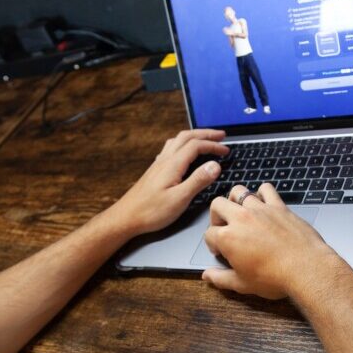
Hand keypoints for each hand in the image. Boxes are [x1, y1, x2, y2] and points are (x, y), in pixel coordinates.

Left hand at [111, 129, 227, 235]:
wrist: (126, 218)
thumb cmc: (151, 212)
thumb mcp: (180, 199)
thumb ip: (198, 180)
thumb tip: (215, 165)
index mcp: (173, 165)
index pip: (196, 146)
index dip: (213, 145)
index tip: (226, 151)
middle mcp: (165, 160)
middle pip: (186, 137)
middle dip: (205, 134)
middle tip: (221, 135)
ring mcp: (158, 164)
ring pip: (177, 141)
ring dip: (193, 137)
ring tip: (205, 139)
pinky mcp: (155, 171)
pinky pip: (170, 149)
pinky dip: (182, 145)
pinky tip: (183, 153)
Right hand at [202, 184, 341, 299]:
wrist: (306, 269)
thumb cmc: (275, 278)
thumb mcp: (243, 284)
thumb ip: (220, 278)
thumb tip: (207, 276)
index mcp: (228, 238)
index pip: (209, 234)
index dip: (212, 243)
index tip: (219, 250)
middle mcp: (241, 219)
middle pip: (217, 205)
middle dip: (216, 216)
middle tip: (224, 227)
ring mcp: (260, 210)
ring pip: (239, 192)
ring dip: (235, 200)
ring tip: (239, 211)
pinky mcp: (278, 206)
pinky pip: (266, 189)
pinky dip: (262, 192)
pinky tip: (263, 203)